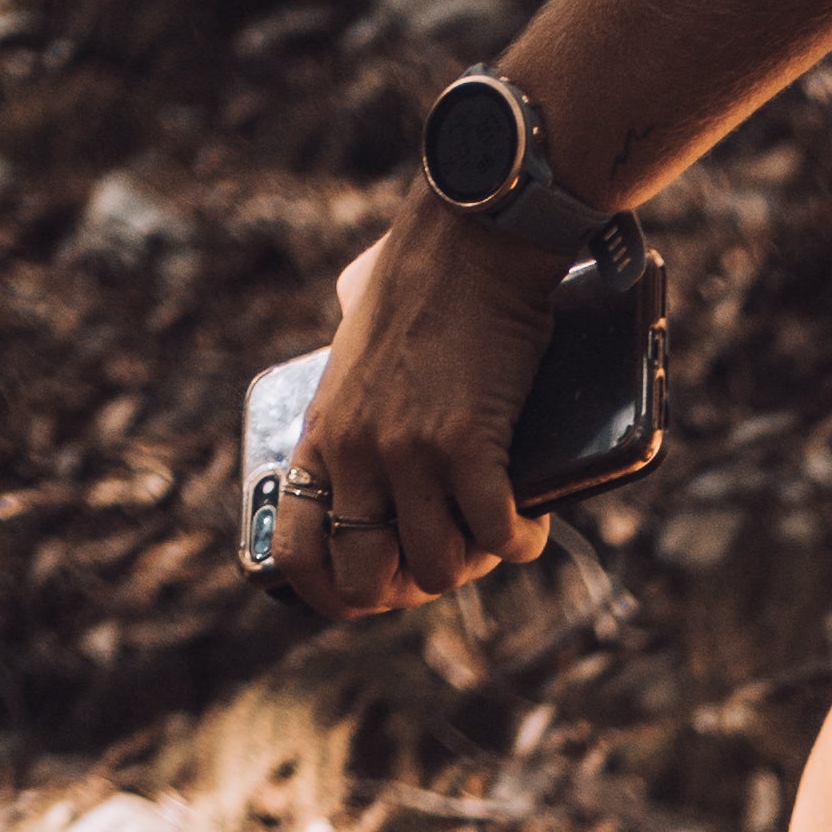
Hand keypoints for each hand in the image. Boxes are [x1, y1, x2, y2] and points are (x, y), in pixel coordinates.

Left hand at [287, 209, 568, 622]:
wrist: (474, 238)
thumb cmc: (424, 264)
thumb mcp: (357, 316)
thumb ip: (349, 341)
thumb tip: (352, 304)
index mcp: (323, 433)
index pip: (299, 555)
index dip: (341, 593)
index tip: (383, 587)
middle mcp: (356, 453)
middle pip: (371, 580)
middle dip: (416, 585)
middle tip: (455, 556)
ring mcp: (408, 453)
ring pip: (439, 568)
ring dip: (477, 562)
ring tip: (499, 531)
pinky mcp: (467, 446)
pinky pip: (497, 536)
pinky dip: (520, 541)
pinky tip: (531, 522)